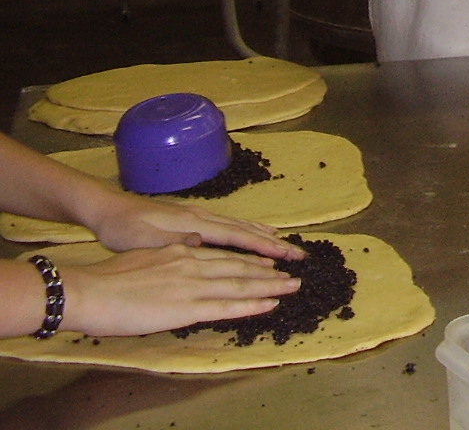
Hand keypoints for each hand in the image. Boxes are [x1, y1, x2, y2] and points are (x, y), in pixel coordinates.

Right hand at [62, 243, 300, 336]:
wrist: (91, 290)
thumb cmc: (110, 275)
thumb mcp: (147, 252)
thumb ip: (172, 252)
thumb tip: (190, 248)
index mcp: (183, 250)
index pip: (224, 253)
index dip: (250, 257)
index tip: (270, 260)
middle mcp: (194, 262)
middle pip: (240, 266)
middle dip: (269, 269)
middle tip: (292, 271)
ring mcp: (193, 284)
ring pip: (240, 284)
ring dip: (269, 286)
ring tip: (291, 286)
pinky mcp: (187, 306)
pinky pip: (227, 306)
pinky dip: (251, 305)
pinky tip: (269, 304)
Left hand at [87, 190, 304, 260]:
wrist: (107, 209)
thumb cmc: (122, 229)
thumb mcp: (142, 241)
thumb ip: (173, 243)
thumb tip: (201, 242)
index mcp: (195, 224)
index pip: (237, 237)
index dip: (264, 248)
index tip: (288, 257)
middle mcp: (203, 218)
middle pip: (245, 230)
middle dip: (273, 244)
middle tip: (298, 255)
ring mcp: (199, 216)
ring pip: (239, 226)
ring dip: (262, 236)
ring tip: (283, 244)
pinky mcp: (192, 219)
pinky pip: (228, 225)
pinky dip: (246, 230)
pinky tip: (250, 233)